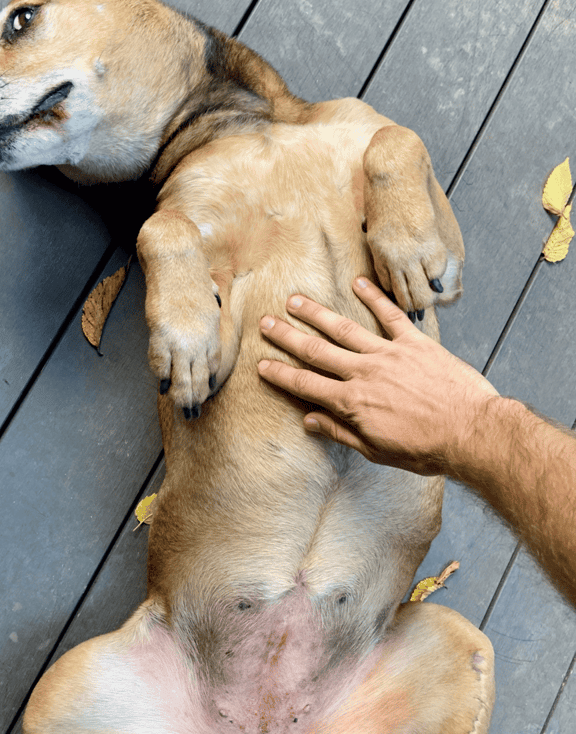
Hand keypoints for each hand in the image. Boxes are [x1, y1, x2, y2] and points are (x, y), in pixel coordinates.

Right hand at [257, 278, 497, 474]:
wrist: (471, 433)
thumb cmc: (426, 449)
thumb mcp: (377, 450)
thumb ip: (341, 432)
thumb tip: (310, 420)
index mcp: (352, 403)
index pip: (306, 385)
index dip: (280, 374)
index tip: (262, 365)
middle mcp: (364, 373)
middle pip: (316, 351)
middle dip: (287, 337)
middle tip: (266, 323)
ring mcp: (389, 354)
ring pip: (344, 329)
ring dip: (317, 314)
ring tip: (296, 300)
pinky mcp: (415, 344)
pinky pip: (391, 315)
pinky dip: (374, 297)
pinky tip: (358, 283)